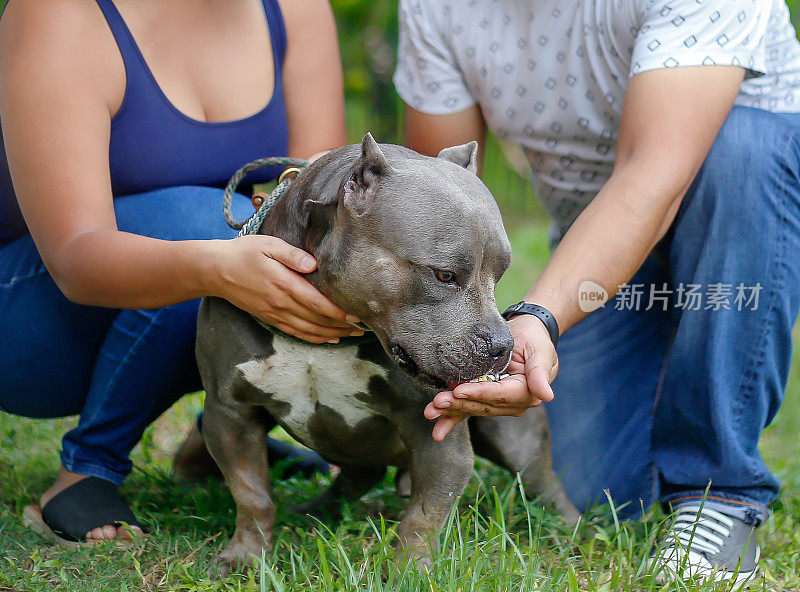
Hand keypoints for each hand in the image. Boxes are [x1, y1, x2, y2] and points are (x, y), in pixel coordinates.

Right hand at [211, 235, 361, 343]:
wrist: (217, 270)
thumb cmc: (245, 252)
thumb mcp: (268, 244)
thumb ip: (292, 254)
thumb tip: (313, 264)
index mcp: (283, 284)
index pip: (317, 302)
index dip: (338, 311)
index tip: (357, 314)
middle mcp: (281, 303)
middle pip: (317, 319)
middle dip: (342, 324)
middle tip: (365, 326)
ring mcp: (275, 313)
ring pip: (309, 330)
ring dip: (332, 333)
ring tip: (353, 334)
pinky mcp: (271, 318)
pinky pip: (296, 333)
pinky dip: (315, 338)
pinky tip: (330, 337)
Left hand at [423, 315, 558, 440]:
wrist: (527, 332)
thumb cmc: (534, 339)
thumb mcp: (540, 352)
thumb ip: (540, 374)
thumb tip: (546, 396)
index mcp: (526, 394)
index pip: (499, 395)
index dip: (479, 394)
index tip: (460, 391)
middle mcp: (511, 402)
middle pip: (482, 405)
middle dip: (459, 404)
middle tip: (437, 402)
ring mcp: (496, 402)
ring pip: (472, 408)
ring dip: (450, 411)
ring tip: (430, 412)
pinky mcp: (484, 397)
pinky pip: (467, 409)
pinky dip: (452, 418)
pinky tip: (436, 429)